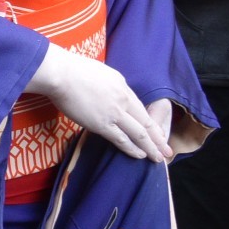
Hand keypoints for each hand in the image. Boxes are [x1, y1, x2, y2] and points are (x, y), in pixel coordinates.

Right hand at [29, 46, 173, 162]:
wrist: (61, 74)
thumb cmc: (74, 70)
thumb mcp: (102, 73)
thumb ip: (111, 86)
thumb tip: (112, 95)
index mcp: (123, 86)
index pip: (141, 108)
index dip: (151, 123)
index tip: (157, 132)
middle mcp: (124, 100)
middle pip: (146, 123)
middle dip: (158, 139)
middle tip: (167, 151)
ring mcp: (114, 113)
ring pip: (138, 134)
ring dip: (150, 147)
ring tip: (158, 158)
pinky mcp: (101, 124)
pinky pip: (121, 139)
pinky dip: (132, 149)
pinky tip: (140, 155)